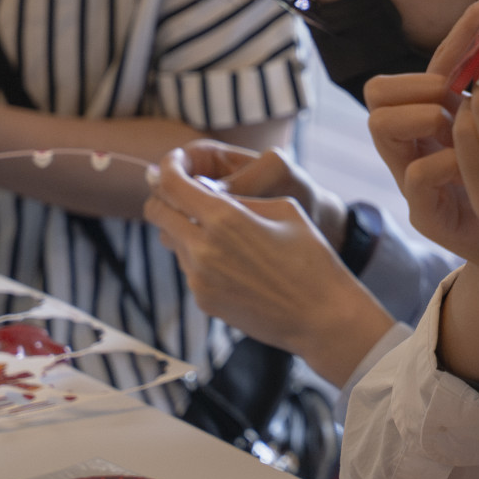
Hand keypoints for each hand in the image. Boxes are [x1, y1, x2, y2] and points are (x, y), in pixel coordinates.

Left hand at [144, 148, 394, 387]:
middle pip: (157, 212)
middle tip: (182, 191)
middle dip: (164, 196)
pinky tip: (233, 261)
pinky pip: (188, 266)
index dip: (168, 166)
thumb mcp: (284, 209)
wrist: (321, 316)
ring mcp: (199, 278)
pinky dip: (200, 255)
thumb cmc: (311, 257)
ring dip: (185, 228)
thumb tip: (205, 190)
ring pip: (172, 240)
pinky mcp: (203, 299)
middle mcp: (203, 248)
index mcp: (225, 219)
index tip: (174, 162)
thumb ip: (240, 198)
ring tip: (221, 231)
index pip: (172, 184)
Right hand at [364, 0, 478, 276]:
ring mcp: (413, 176)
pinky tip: (476, 161)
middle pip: (381, 89)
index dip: (462, 29)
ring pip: (381, 123)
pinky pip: (416, 175)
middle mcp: (420, 141)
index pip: (436, 61)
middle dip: (424, 77)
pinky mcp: (425, 213)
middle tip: (464, 86)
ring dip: (426, 112)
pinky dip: (445, 161)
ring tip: (462, 119)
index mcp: (444, 113)